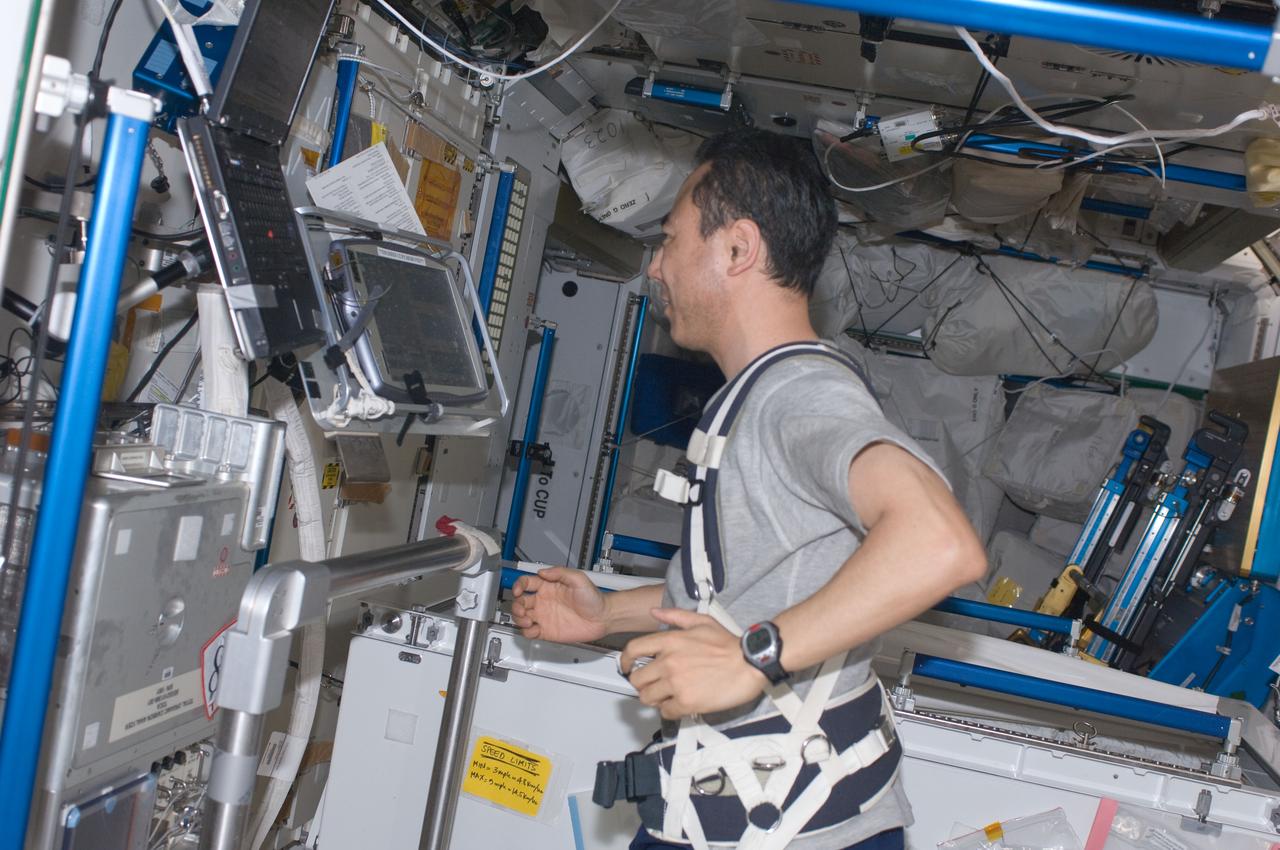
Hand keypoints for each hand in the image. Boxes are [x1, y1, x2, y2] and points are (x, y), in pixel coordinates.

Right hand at [510, 566, 607, 642]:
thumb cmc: (594, 598)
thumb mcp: (579, 578)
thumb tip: (542, 571)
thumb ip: (560, 572)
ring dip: (519, 619)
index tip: (518, 590)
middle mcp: (544, 600)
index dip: (518, 585)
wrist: (603, 617)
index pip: (526, 583)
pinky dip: (527, 631)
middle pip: (519, 601)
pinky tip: (534, 629)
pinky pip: (529, 632)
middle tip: (522, 610)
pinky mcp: (546, 630)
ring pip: (521, 617)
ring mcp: (544, 616)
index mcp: (548, 586)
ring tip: (527, 620)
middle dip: (516, 605)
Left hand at [620, 608, 766, 719]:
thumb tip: (654, 612)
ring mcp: (676, 683)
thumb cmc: (728, 644)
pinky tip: (680, 705)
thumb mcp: (702, 621)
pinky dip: (670, 711)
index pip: (633, 650)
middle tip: (653, 686)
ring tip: (666, 696)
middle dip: (643, 684)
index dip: (624, 661)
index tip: (626, 667)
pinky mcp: (686, 702)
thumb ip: (675, 616)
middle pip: (636, 679)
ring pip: (647, 697)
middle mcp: (668, 662)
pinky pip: (665, 712)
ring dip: (655, 699)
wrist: (750, 663)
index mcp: (670, 641)